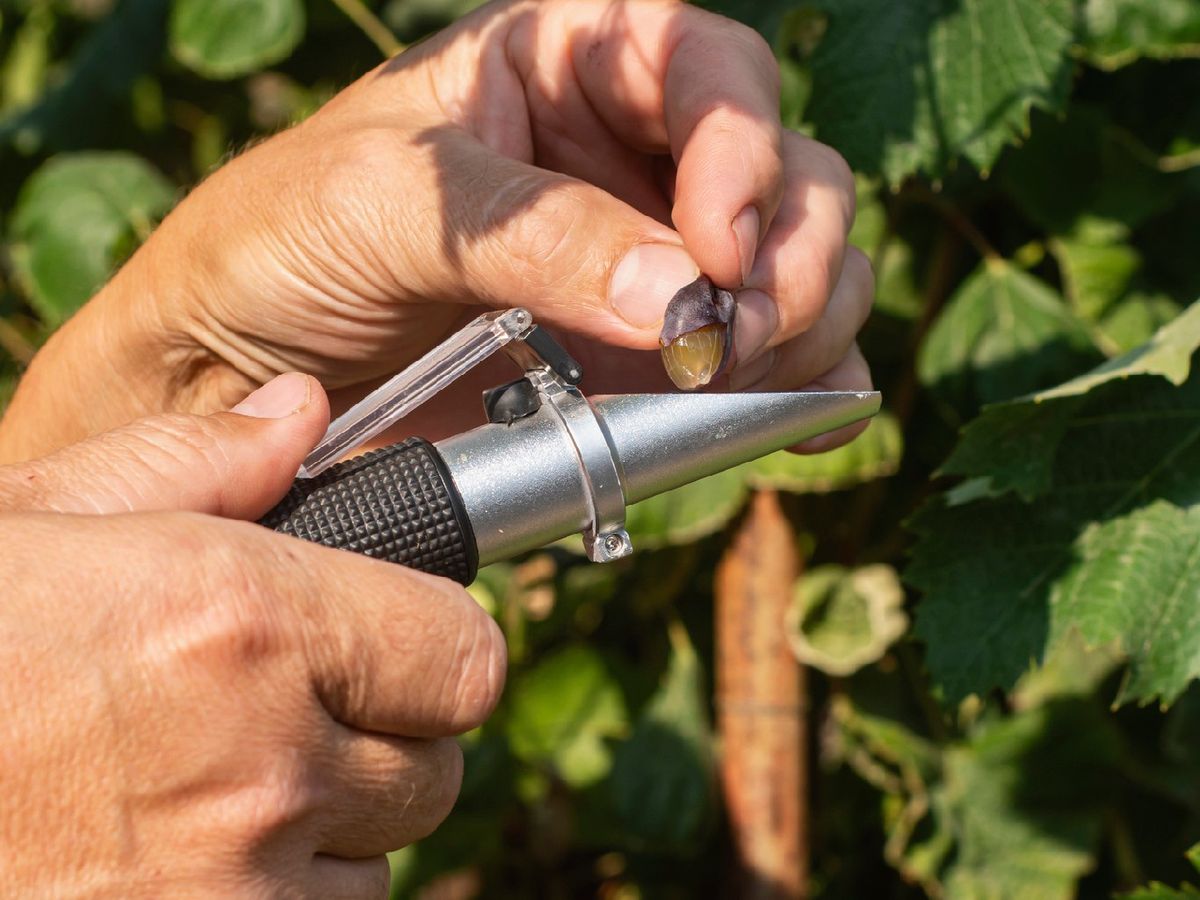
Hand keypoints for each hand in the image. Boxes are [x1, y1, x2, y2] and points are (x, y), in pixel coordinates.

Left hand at [0, 0, 871, 461]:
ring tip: (726, 378)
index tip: (719, 244)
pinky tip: (790, 421)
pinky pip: (765, 364)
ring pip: (793, 269)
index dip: (742, 146)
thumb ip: (536, 233)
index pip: (706, 67)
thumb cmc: (278, 246)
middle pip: (784, 173)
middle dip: (786, 255)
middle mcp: (623, 160)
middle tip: (731, 336)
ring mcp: (645, 267)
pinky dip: (801, 393)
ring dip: (803, 326)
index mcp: (560, 67)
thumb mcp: (382, 204)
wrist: (234, 378)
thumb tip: (685, 296)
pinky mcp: (646, 364)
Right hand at [0, 374, 504, 896]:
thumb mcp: (27, 524)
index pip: (464, 655)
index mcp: (246, 624)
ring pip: (372, 874)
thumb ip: (190, 465)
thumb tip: (300, 416)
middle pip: (435, 772)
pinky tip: (173, 870)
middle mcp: (262, 768)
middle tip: (299, 718)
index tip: (395, 642)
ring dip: (324, 840)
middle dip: (386, 744)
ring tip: (213, 800)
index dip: (434, 646)